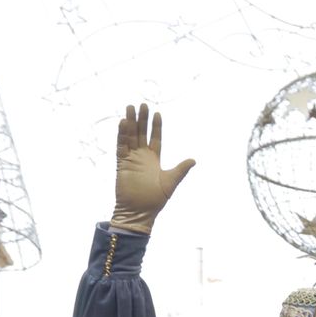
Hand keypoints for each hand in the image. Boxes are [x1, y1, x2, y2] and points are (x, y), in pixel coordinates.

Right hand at [111, 103, 195, 233]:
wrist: (139, 212)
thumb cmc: (155, 200)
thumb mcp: (171, 182)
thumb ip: (181, 169)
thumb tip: (194, 160)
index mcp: (154, 159)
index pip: (155, 138)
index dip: (156, 126)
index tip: (157, 113)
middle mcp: (142, 156)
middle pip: (141, 133)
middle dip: (142, 119)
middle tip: (142, 104)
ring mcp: (131, 159)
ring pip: (130, 136)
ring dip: (130, 123)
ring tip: (130, 108)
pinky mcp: (122, 164)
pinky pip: (121, 146)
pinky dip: (122, 135)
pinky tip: (123, 123)